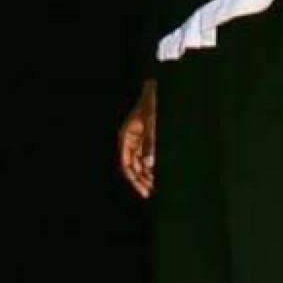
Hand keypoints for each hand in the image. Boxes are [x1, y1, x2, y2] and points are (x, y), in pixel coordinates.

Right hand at [118, 79, 156, 198]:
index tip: (144, 191)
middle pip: (132, 166)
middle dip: (140, 180)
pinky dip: (151, 165)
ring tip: (156, 186)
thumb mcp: (152, 123)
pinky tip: (158, 173)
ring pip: (139, 162)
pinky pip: (145, 156)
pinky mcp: (144, 137)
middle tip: (150, 193)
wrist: (156, 89)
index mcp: (125, 138)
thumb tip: (149, 165)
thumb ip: (150, 142)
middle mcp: (128, 141)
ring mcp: (136, 140)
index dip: (134, 180)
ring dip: (146, 174)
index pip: (127, 165)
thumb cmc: (153, 104)